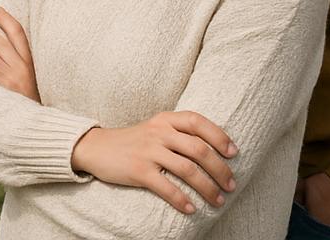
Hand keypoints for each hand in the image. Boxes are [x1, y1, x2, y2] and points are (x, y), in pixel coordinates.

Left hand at [0, 4, 38, 100]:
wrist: (37, 128)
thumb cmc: (30, 105)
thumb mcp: (31, 82)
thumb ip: (19, 66)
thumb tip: (0, 49)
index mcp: (30, 63)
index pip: (18, 34)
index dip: (6, 19)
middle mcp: (23, 69)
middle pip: (2, 42)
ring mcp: (13, 79)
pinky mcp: (4, 90)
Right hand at [71, 111, 237, 214]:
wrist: (96, 147)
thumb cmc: (133, 141)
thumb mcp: (154, 128)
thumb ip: (178, 133)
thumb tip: (214, 149)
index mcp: (164, 120)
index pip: (197, 121)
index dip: (218, 136)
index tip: (233, 153)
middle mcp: (158, 132)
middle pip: (198, 148)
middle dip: (220, 169)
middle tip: (231, 185)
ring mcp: (148, 151)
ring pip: (187, 169)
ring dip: (207, 188)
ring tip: (218, 200)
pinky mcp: (138, 170)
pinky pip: (166, 187)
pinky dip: (182, 200)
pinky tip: (191, 209)